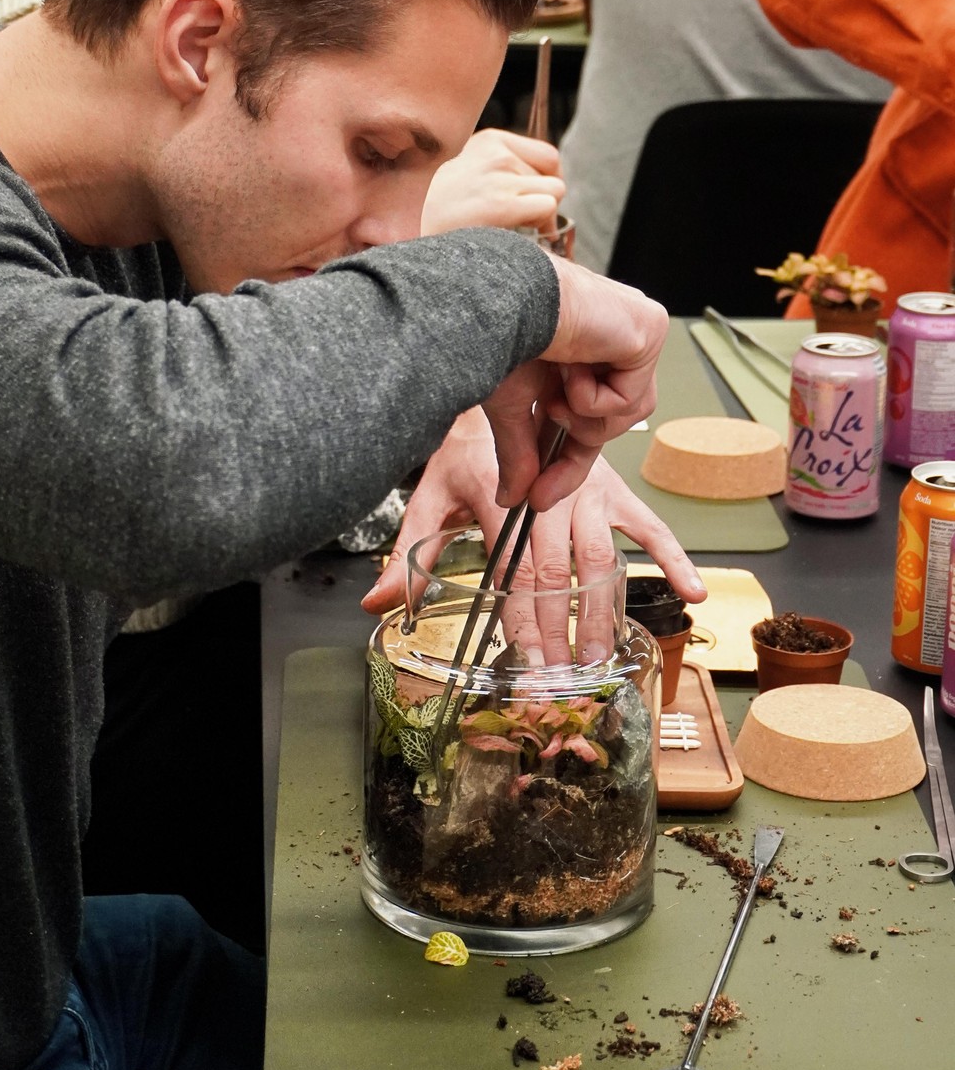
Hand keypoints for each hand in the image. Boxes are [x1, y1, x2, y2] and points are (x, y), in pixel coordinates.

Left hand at [363, 410, 705, 665]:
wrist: (505, 389)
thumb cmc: (465, 452)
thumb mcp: (432, 498)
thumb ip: (411, 555)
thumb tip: (377, 605)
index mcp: (503, 493)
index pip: (514, 570)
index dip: (522, 619)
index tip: (525, 662)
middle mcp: (550, 491)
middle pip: (558, 574)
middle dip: (559, 631)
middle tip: (560, 679)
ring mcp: (588, 489)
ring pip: (601, 561)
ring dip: (602, 614)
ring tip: (600, 658)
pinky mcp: (615, 489)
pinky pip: (649, 527)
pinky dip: (673, 559)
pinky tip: (692, 593)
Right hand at [421, 130, 564, 235]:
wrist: (412, 233)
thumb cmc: (439, 211)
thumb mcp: (468, 172)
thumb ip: (502, 169)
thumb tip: (548, 183)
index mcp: (489, 141)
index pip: (547, 156)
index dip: (548, 182)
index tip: (536, 200)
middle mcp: (495, 153)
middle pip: (553, 176)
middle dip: (543, 200)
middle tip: (522, 220)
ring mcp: (498, 177)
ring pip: (554, 193)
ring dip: (541, 214)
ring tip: (513, 226)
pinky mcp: (499, 203)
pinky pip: (547, 208)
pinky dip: (539, 225)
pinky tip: (515, 234)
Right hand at [481, 262, 666, 513]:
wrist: (507, 302)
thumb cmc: (502, 334)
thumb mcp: (509, 405)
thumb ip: (519, 451)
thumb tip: (512, 497)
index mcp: (581, 352)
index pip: (584, 419)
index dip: (563, 463)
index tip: (538, 497)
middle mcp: (613, 342)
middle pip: (608, 422)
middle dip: (572, 453)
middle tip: (541, 486)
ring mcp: (635, 334)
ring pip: (624, 415)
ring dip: (582, 416)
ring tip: (555, 391)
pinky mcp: (650, 329)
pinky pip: (631, 396)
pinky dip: (594, 396)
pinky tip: (573, 367)